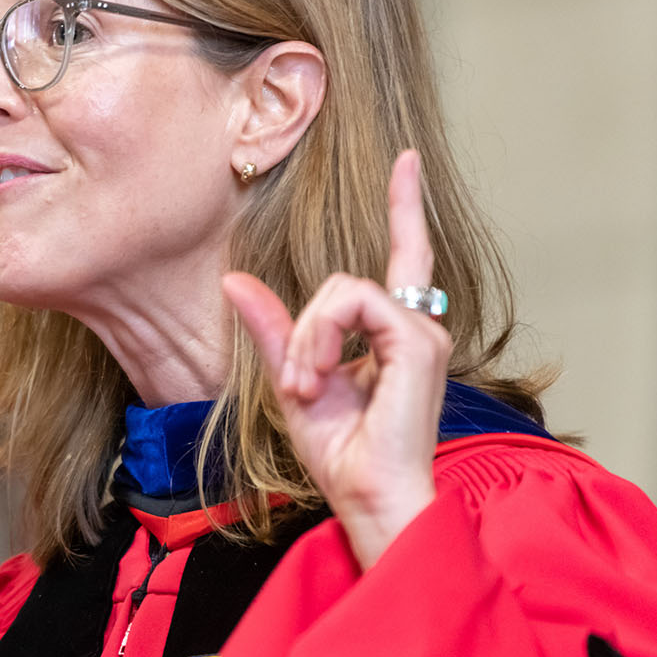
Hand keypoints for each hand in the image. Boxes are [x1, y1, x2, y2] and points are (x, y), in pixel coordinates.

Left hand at [221, 150, 449, 569]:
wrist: (366, 497)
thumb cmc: (340, 455)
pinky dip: (320, 337)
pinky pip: (353, 303)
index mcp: (394, 334)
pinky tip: (316, 379)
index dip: (406, 205)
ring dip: (307, 338)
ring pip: (343, 289)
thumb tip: (234, 280)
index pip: (404, 254)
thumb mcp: (293, 379)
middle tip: (295, 384)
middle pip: (346, 282)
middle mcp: (416, 327)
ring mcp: (422, 333)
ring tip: (304, 387)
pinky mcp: (417, 341)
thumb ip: (273, 329)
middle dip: (305, 327)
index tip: (406, 159)